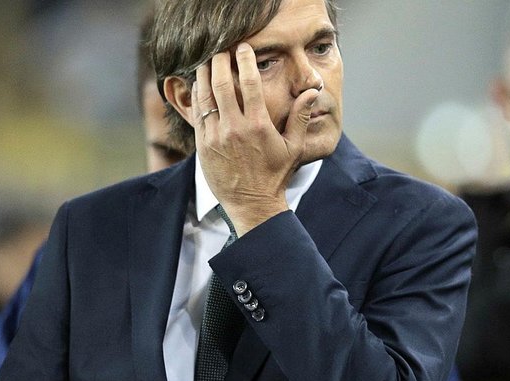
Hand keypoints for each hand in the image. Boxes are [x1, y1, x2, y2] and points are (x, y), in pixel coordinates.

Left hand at [191, 43, 319, 235]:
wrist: (252, 203)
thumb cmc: (275, 174)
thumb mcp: (294, 147)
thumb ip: (301, 116)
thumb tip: (311, 92)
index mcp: (259, 125)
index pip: (249, 82)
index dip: (245, 60)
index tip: (243, 48)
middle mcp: (235, 128)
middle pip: (221, 83)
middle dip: (219, 61)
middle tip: (221, 50)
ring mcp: (216, 136)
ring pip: (205, 96)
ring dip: (204, 75)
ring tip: (207, 62)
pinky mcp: (204, 145)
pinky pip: (197, 113)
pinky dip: (197, 96)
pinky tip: (200, 86)